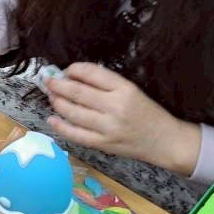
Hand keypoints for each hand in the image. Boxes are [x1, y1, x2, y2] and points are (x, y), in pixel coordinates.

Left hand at [45, 62, 201, 175]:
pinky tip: (51, 119)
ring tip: (52, 97)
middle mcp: (115, 107)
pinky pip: (76, 135)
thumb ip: (106, 83)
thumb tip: (74, 76)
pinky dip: (60, 126)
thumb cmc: (148, 112)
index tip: (66, 70)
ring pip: (73, 112)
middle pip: (77, 92)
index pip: (91, 73)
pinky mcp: (104, 144)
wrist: (165, 141)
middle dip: (58, 85)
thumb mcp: (132, 90)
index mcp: (124, 89)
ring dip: (57, 103)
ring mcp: (108, 127)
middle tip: (48, 81)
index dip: (73, 69)